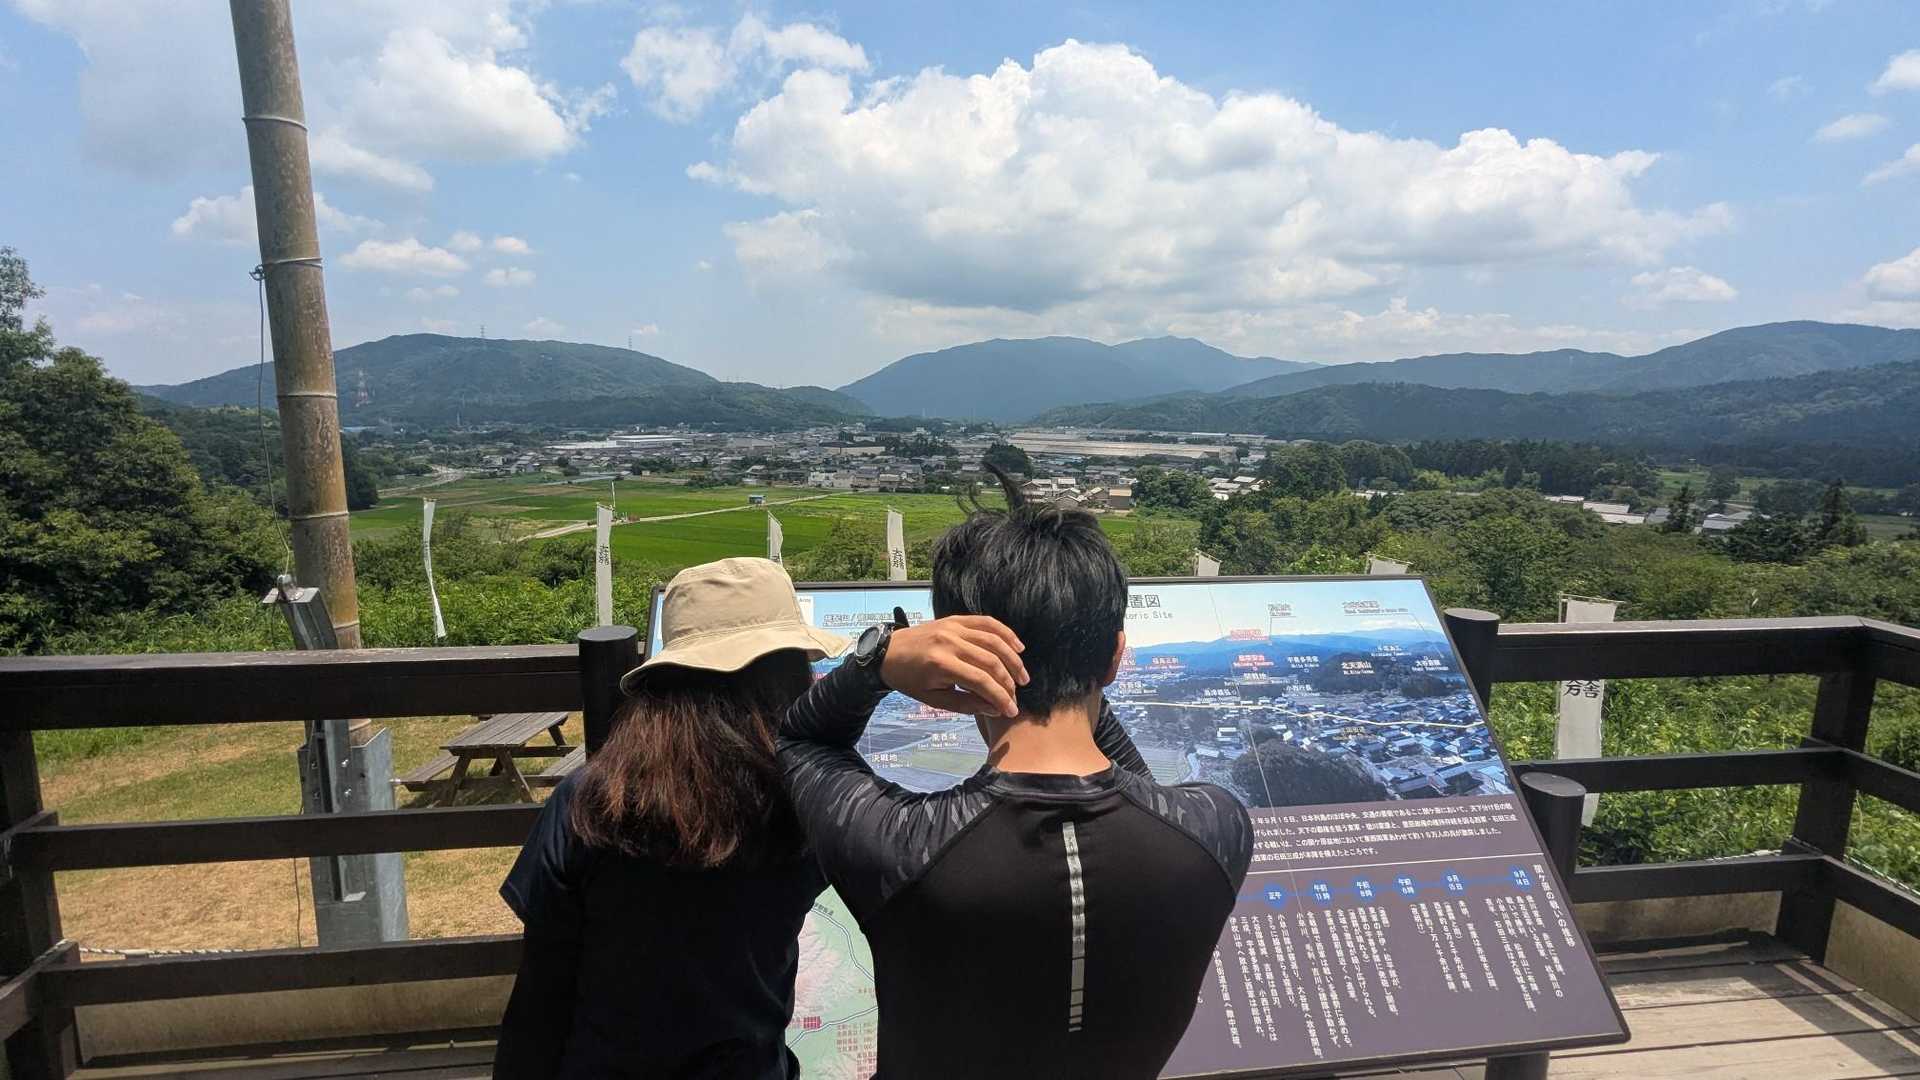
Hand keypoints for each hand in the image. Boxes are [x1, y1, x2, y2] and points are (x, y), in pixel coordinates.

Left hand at [880, 616, 1028, 717]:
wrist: (888, 652)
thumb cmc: (909, 680)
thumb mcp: (933, 700)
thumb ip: (965, 704)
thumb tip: (995, 709)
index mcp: (941, 664)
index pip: (981, 681)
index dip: (1000, 697)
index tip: (1010, 710)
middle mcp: (950, 642)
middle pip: (991, 661)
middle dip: (1008, 681)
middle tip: (1017, 696)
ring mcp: (953, 627)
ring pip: (993, 640)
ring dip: (1013, 659)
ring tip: (1022, 677)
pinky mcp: (955, 619)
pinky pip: (986, 622)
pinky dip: (1005, 634)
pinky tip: (1018, 648)